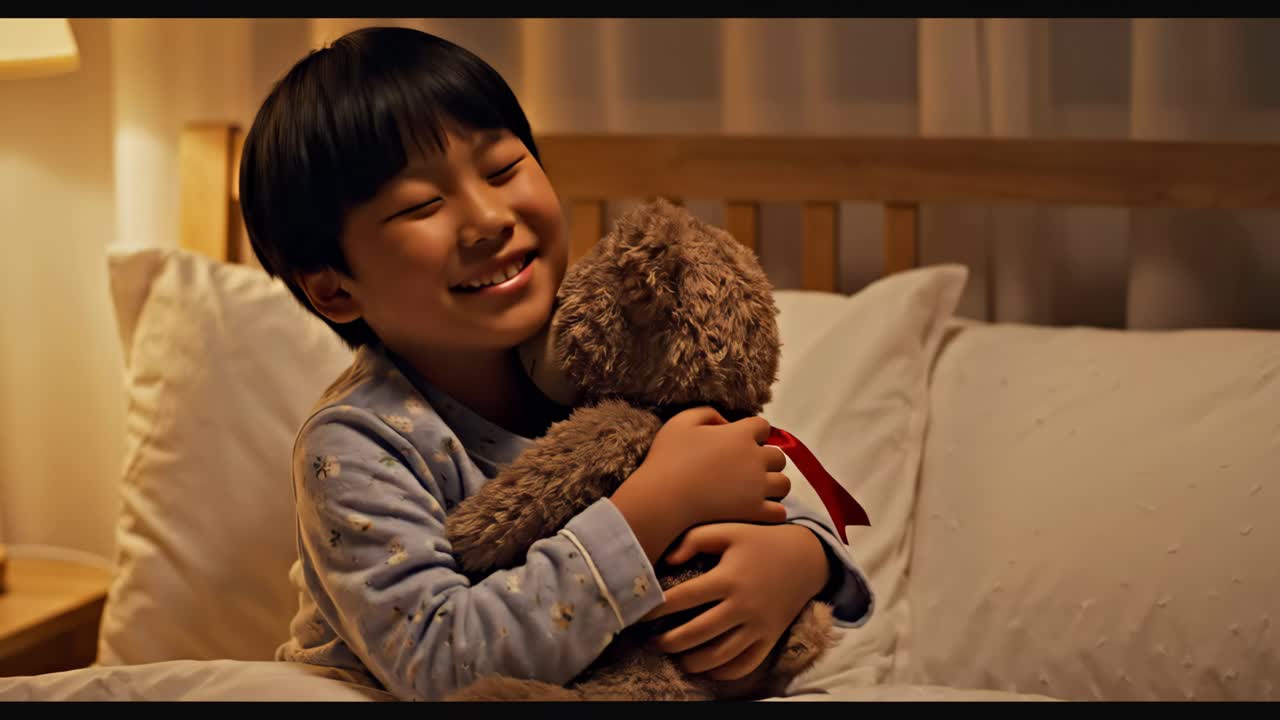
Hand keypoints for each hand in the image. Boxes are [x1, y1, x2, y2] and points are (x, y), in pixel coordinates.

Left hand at [642, 522, 830, 680]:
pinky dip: (722, 672)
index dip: (657, 608)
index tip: (639, 614)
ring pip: (719, 656)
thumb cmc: (760, 540)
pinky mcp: (770, 638)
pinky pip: (744, 665)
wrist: (807, 557)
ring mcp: (758, 625)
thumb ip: (695, 539)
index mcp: (729, 578)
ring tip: (674, 657)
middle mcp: (743, 605)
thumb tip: (666, 561)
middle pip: (697, 633)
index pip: (684, 598)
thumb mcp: (729, 530)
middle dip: (668, 641)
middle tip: (650, 641)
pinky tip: (705, 668)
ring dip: (691, 662)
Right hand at [643, 407, 790, 526]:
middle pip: (778, 457)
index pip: (762, 427)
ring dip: (772, 486)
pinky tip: (756, 511)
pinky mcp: (755, 512)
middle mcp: (755, 459)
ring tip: (753, 491)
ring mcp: (758, 487)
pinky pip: (779, 512)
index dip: (752, 434)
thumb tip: (727, 423)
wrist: (662, 498)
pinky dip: (772, 511)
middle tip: (746, 470)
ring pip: (783, 484)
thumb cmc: (668, 458)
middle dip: (766, 461)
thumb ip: (708, 413)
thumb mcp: (681, 422)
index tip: (738, 443)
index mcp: (740, 434)